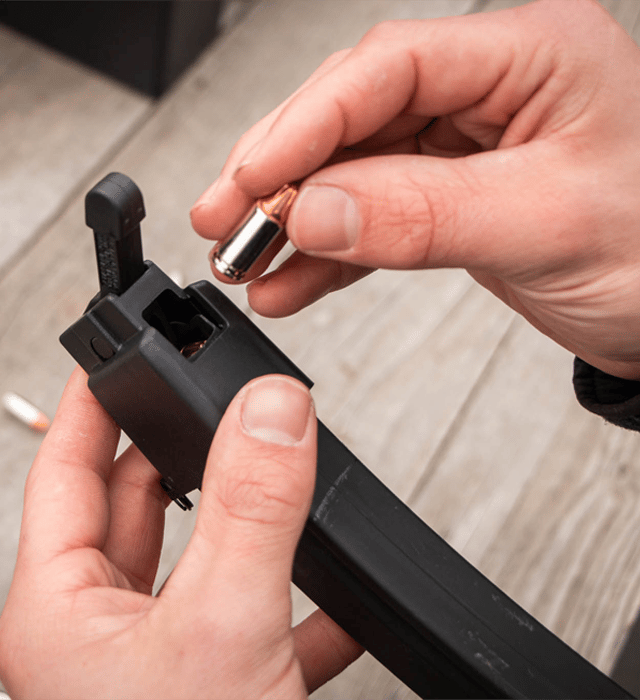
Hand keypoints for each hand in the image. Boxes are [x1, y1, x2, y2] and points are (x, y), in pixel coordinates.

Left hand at [0, 369, 361, 698]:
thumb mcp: (226, 626)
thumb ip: (254, 508)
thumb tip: (272, 408)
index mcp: (62, 614)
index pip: (64, 469)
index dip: (91, 400)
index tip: (117, 353)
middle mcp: (99, 634)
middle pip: (136, 506)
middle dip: (185, 452)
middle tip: (222, 406)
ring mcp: (158, 663)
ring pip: (199, 560)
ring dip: (249, 525)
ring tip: (282, 479)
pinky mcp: (215, 689)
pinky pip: (253, 618)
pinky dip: (299, 600)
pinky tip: (340, 594)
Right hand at [192, 0, 639, 379]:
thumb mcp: (543, 225)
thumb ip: (423, 215)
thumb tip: (317, 209)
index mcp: (529, 55)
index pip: (388, 68)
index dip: (307, 121)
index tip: (251, 175)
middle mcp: (488, 92)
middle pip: (354, 118)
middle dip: (282, 175)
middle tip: (225, 220)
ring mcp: (463, 149)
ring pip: (352, 174)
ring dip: (294, 223)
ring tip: (245, 262)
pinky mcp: (448, 201)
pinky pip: (373, 221)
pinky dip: (329, 257)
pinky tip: (291, 282)